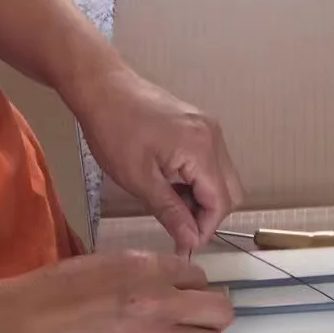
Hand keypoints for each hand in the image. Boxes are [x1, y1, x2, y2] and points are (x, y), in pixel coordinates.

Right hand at [0, 249, 233, 332]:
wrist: (28, 327)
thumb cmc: (56, 290)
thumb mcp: (106, 262)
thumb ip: (144, 271)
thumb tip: (169, 283)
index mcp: (150, 268)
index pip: (201, 277)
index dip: (193, 289)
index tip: (181, 298)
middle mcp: (163, 302)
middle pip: (222, 311)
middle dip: (212, 317)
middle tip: (194, 323)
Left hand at [71, 63, 242, 254]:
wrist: (102, 87)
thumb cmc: (114, 129)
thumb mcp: (139, 180)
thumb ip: (171, 212)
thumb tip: (190, 242)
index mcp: (201, 149)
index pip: (221, 203)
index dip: (205, 229)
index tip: (184, 244)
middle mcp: (213, 137)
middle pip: (231, 192)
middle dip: (208, 216)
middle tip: (179, 227)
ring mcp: (209, 129)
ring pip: (223, 179)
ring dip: (203, 199)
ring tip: (171, 204)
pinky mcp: (200, 126)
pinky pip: (212, 164)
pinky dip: (199, 182)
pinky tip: (173, 185)